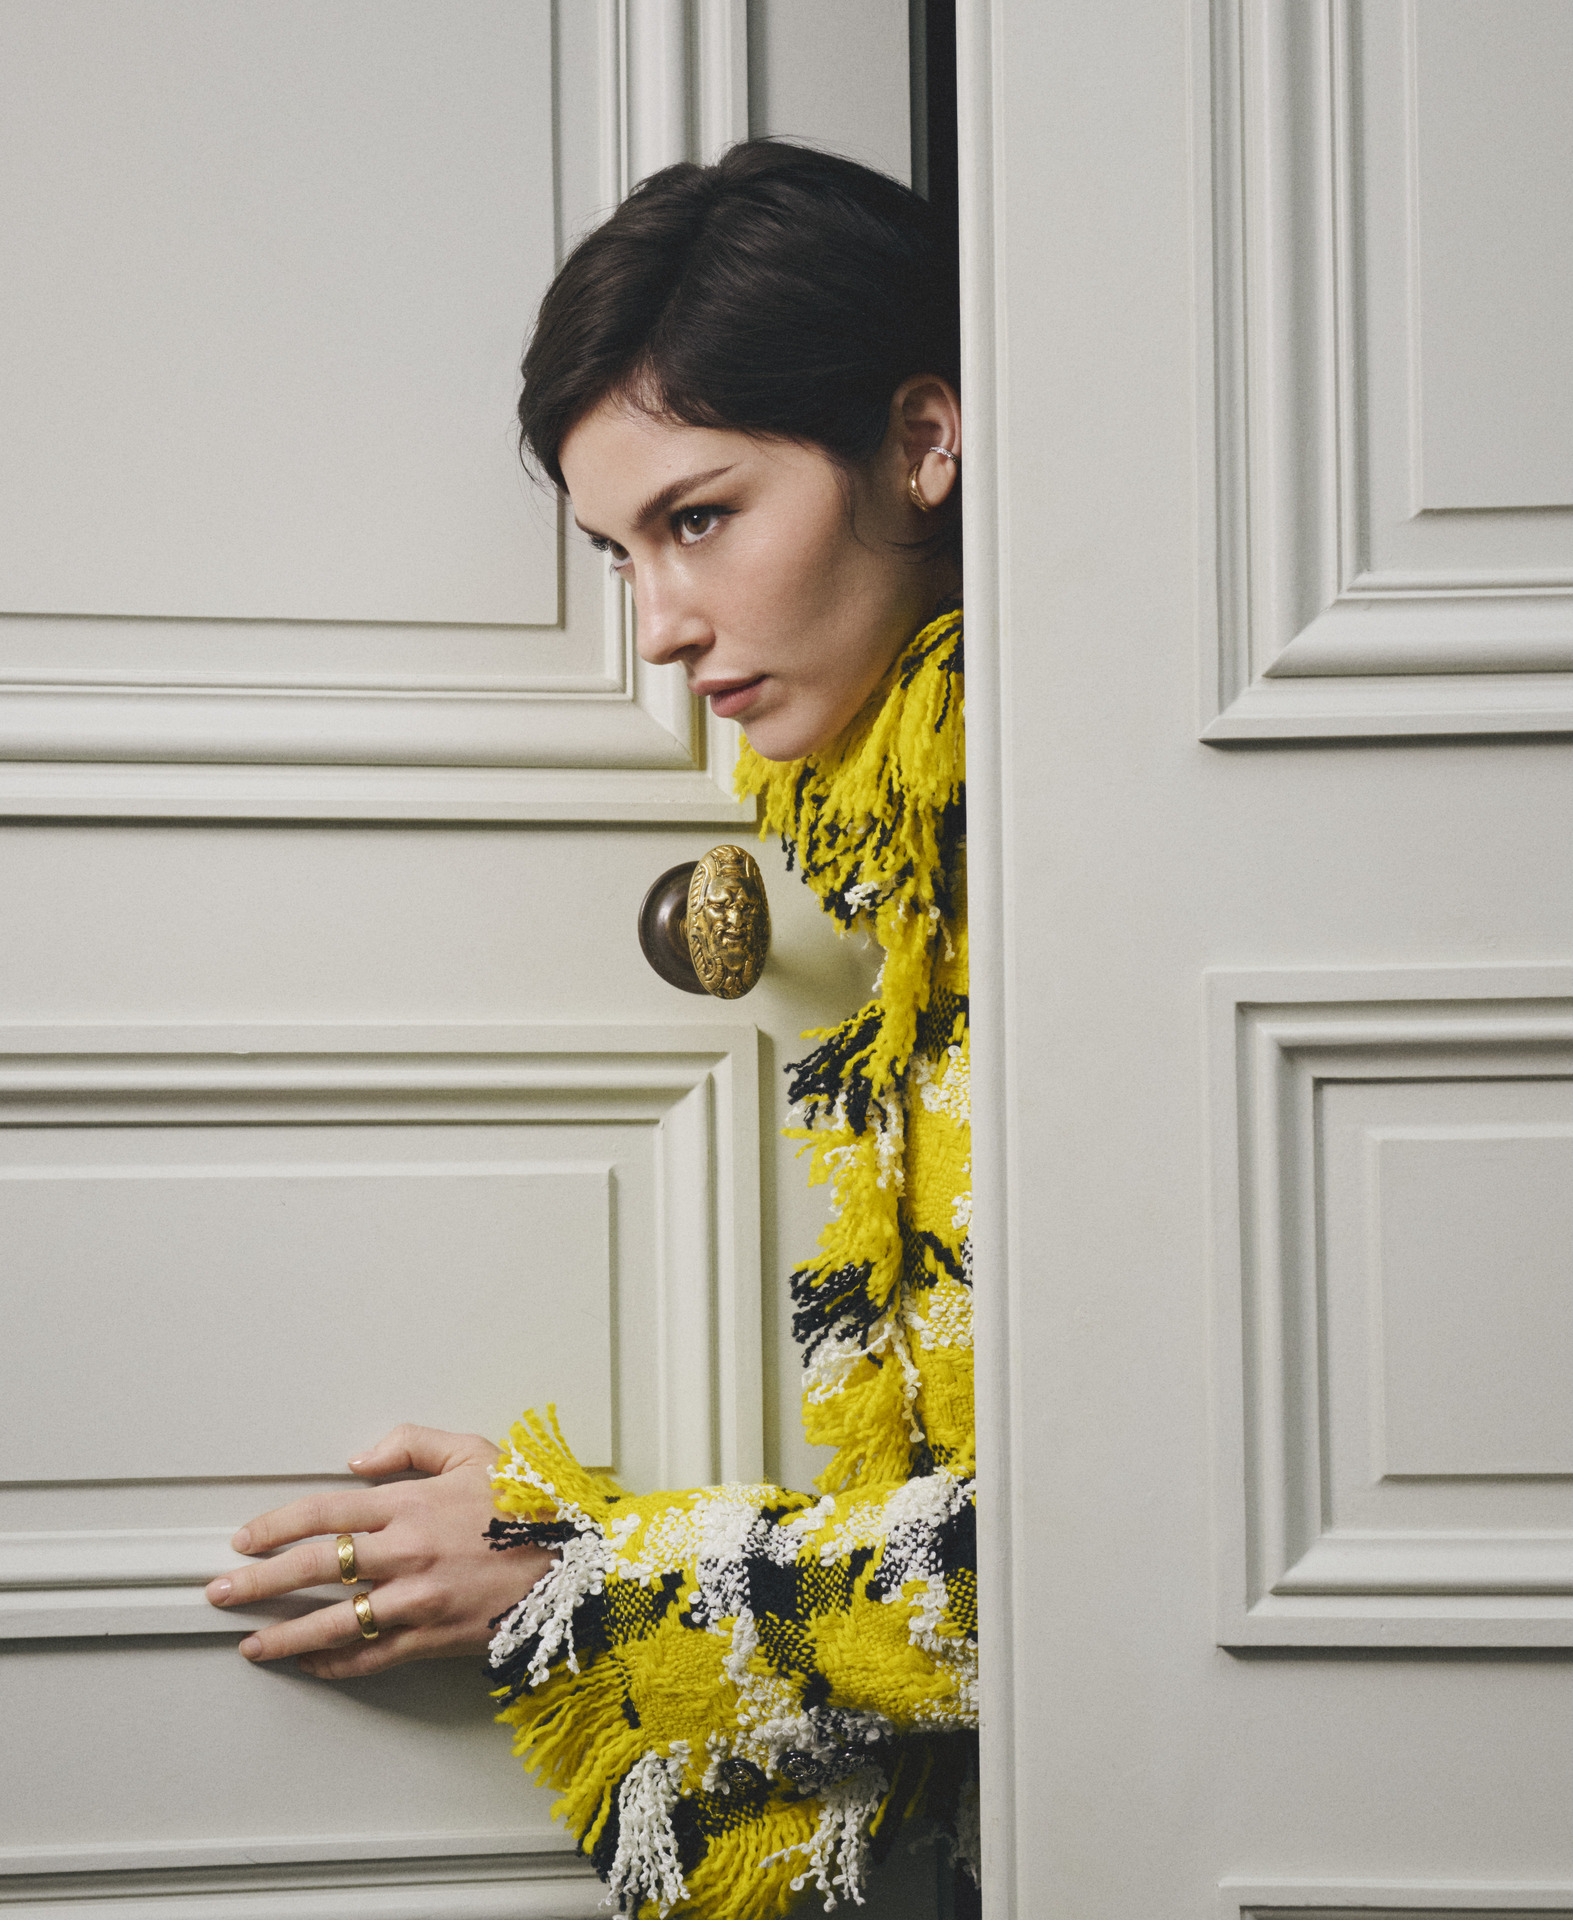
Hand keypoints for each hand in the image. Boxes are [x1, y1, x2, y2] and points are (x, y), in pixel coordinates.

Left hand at [205, 1424, 553, 1678]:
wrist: (578, 1563)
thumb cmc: (531, 1506)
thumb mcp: (475, 1451)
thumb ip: (412, 1444)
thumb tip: (359, 1460)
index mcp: (411, 1504)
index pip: (323, 1511)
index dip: (275, 1526)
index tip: (245, 1539)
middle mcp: (405, 1553)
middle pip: (312, 1568)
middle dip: (257, 1582)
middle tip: (221, 1591)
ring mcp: (416, 1601)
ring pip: (331, 1622)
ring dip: (282, 1635)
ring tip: (250, 1644)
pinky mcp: (433, 1638)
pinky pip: (370, 1657)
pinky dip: (334, 1665)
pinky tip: (311, 1666)